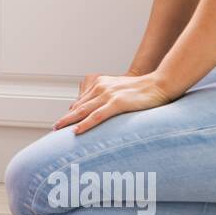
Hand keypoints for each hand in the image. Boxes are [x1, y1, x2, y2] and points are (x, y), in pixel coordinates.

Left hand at [53, 73, 175, 134]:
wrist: (161, 83)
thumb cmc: (144, 91)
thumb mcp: (122, 91)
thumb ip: (109, 99)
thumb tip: (100, 112)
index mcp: (102, 84)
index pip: (82, 101)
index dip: (72, 112)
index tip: (63, 122)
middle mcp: (102, 88)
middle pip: (79, 106)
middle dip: (66, 117)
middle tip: (55, 127)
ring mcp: (109, 95)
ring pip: (84, 111)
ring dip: (69, 121)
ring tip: (58, 129)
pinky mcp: (118, 103)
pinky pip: (97, 116)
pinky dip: (85, 124)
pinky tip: (77, 131)